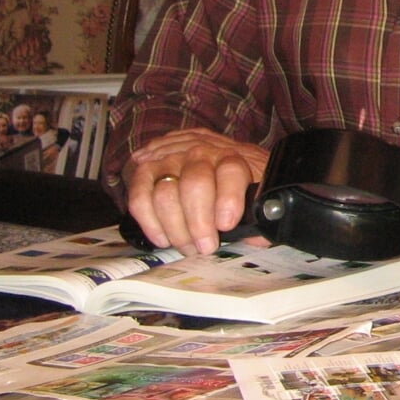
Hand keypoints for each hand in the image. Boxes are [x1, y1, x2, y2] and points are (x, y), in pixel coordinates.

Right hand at [125, 128, 268, 255]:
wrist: (210, 157)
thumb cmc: (236, 181)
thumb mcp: (257, 192)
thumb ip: (260, 216)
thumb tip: (255, 236)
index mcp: (233, 157)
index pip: (230, 171)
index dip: (228, 199)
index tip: (226, 225)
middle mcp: (200, 153)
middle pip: (194, 185)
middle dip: (198, 224)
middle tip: (205, 247)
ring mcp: (170, 159)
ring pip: (165, 193)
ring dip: (175, 229)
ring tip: (188, 246)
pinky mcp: (147, 170)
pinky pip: (139, 197)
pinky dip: (149, 222)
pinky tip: (164, 238)